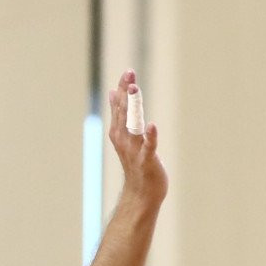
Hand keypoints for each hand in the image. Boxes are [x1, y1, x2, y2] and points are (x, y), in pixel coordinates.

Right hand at [106, 70, 165, 205]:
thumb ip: (120, 114)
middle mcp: (124, 138)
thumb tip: (112, 92)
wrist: (141, 193)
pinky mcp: (147, 160)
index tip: (128, 72)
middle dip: (126, 93)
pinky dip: (150, 136)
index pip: (119, 106)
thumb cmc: (136, 163)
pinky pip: (148, 146)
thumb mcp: (125, 136)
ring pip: (133, 125)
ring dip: (133, 107)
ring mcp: (134, 149)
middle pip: (124, 111)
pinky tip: (152, 125)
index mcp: (119, 131)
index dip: (123, 89)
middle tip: (129, 74)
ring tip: (134, 90)